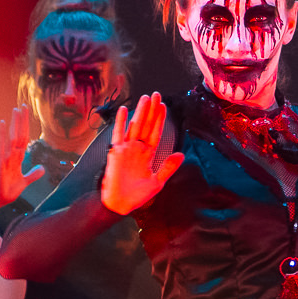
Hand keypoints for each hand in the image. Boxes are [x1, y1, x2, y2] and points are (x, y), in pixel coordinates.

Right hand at [0, 107, 35, 209]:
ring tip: (16, 110)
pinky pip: (0, 147)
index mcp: (16, 159)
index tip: (27, 114)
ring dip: (14, 124)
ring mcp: (3, 158)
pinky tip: (2, 124)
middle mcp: (10, 156)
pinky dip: (1, 135)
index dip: (26, 127)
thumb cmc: (6, 192)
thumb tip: (42, 168)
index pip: (23, 139)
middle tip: (24, 105)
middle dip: (21, 121)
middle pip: (18, 135)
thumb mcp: (24, 182)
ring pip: (11, 138)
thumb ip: (33, 175)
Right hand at [100, 94, 182, 214]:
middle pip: (147, 125)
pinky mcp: (116, 152)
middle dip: (152, 110)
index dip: (160, 119)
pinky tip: (124, 110)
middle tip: (157, 94)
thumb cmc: (137, 196)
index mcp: (148, 154)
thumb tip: (181, 154)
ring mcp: (127, 149)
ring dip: (140, 112)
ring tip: (146, 98)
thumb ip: (168, 167)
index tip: (163, 106)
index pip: (156, 132)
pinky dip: (121, 123)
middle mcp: (138, 148)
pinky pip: (118, 134)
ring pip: (135, 126)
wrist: (120, 204)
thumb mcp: (158, 182)